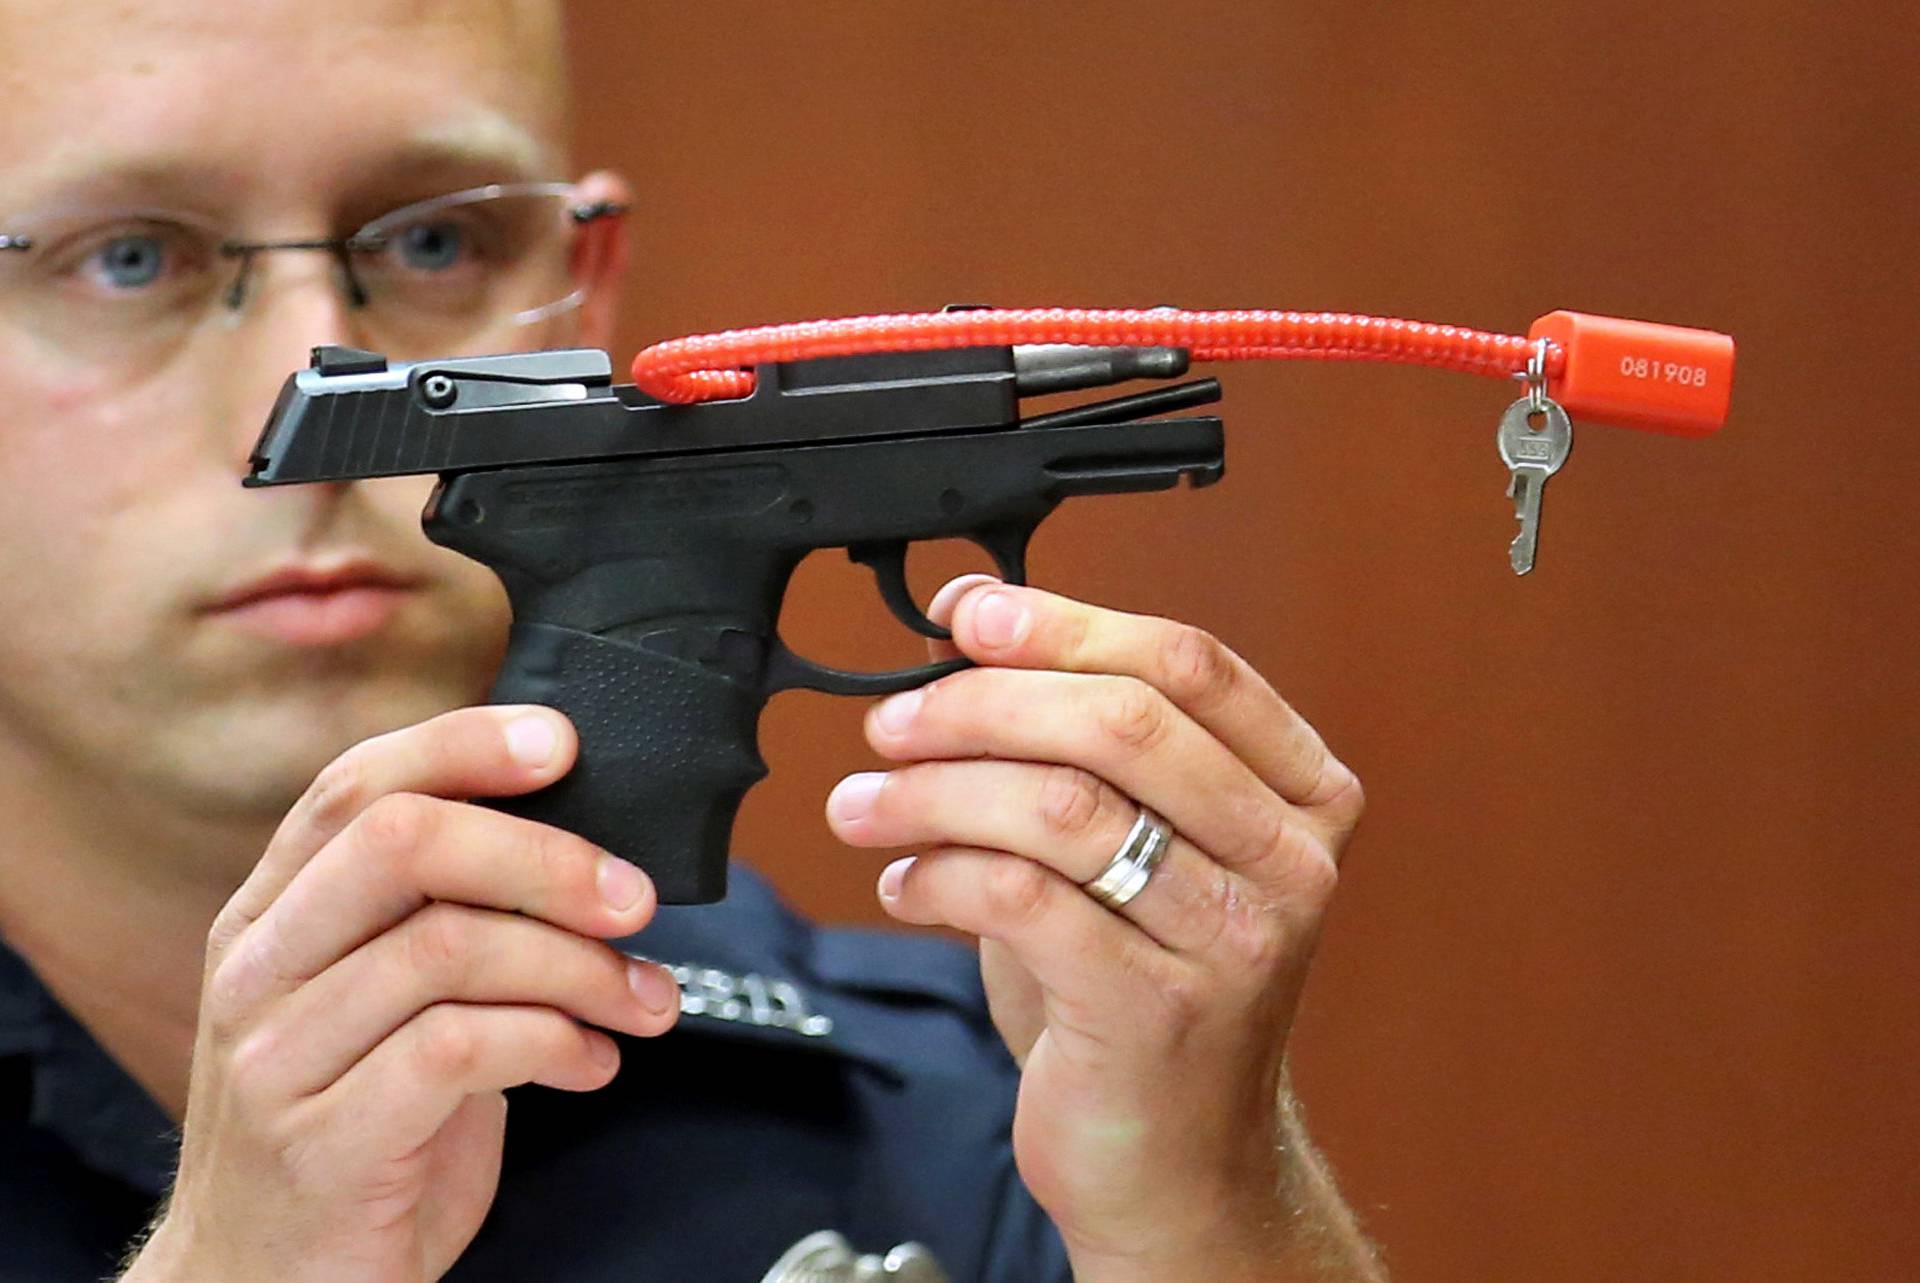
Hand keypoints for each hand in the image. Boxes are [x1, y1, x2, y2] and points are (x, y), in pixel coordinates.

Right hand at [124, 707, 678, 1282]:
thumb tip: (586, 849)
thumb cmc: (360, 1134)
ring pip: (448, 947)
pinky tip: (593, 1065)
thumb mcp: (387, 1009)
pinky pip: (460, 1049)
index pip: (354, 787)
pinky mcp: (323, 1142)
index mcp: (272, 917)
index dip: (462, 747)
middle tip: (636, 898)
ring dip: (579, 966)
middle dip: (544, 855)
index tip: (564, 745)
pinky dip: (555, 1042)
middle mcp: (259, 970)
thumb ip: (447, 922)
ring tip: (641, 1002)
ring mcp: (278, 1057)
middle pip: (402, 843)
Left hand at [825, 577, 1375, 1281]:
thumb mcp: (1142, 849)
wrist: (1179, 1159)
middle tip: (893, 720)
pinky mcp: (1157, 1011)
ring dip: (935, 790)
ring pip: (1061, 806)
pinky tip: (905, 885)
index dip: (1066, 623)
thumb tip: (972, 626)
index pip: (1187, 664)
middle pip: (1123, 722)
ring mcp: (1235, 939)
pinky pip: (1021, 898)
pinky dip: (939, 876)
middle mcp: (1288, 861)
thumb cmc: (1144, 987)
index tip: (968, 614)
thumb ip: (1081, 746)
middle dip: (982, 702)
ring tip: (865, 804)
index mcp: (1303, 794)